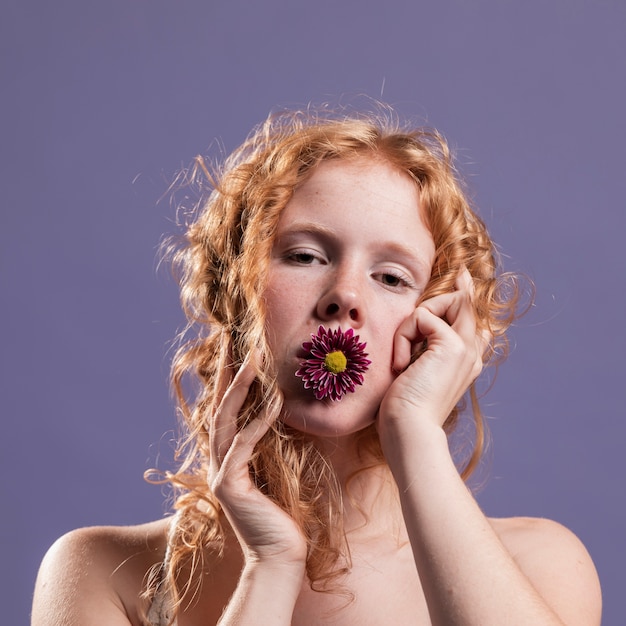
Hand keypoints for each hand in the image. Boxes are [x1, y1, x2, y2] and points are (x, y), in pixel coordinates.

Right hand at [209, 350, 306, 568]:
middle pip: (219, 406)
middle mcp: (218, 460)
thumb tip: (280, 410)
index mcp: (228, 455)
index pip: (227, 409)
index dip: (230, 378)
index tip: (238, 349)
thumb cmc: (283, 514)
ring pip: (225, 420)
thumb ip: (269, 444)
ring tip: (254, 360)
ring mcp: (221, 473)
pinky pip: (243, 445)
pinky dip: (258, 422)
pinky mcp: (230, 486)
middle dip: (228, 373)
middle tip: (239, 341)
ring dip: (240, 388)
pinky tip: (274, 403)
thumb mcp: (276, 469)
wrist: (280, 556)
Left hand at [378, 268, 488, 439]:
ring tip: (403, 358)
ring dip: (413, 324)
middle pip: (464, 302)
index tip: (464, 275)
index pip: (475, 318)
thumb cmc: (404, 408)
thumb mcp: (413, 373)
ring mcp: (466, 347)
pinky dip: (404, 336)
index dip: (468, 295)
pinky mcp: (453, 345)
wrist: (409, 430)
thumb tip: (417, 327)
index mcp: (467, 360)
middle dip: (432, 304)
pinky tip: (401, 364)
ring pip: (446, 303)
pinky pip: (423, 317)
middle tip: (407, 343)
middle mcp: (472, 352)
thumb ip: (422, 350)